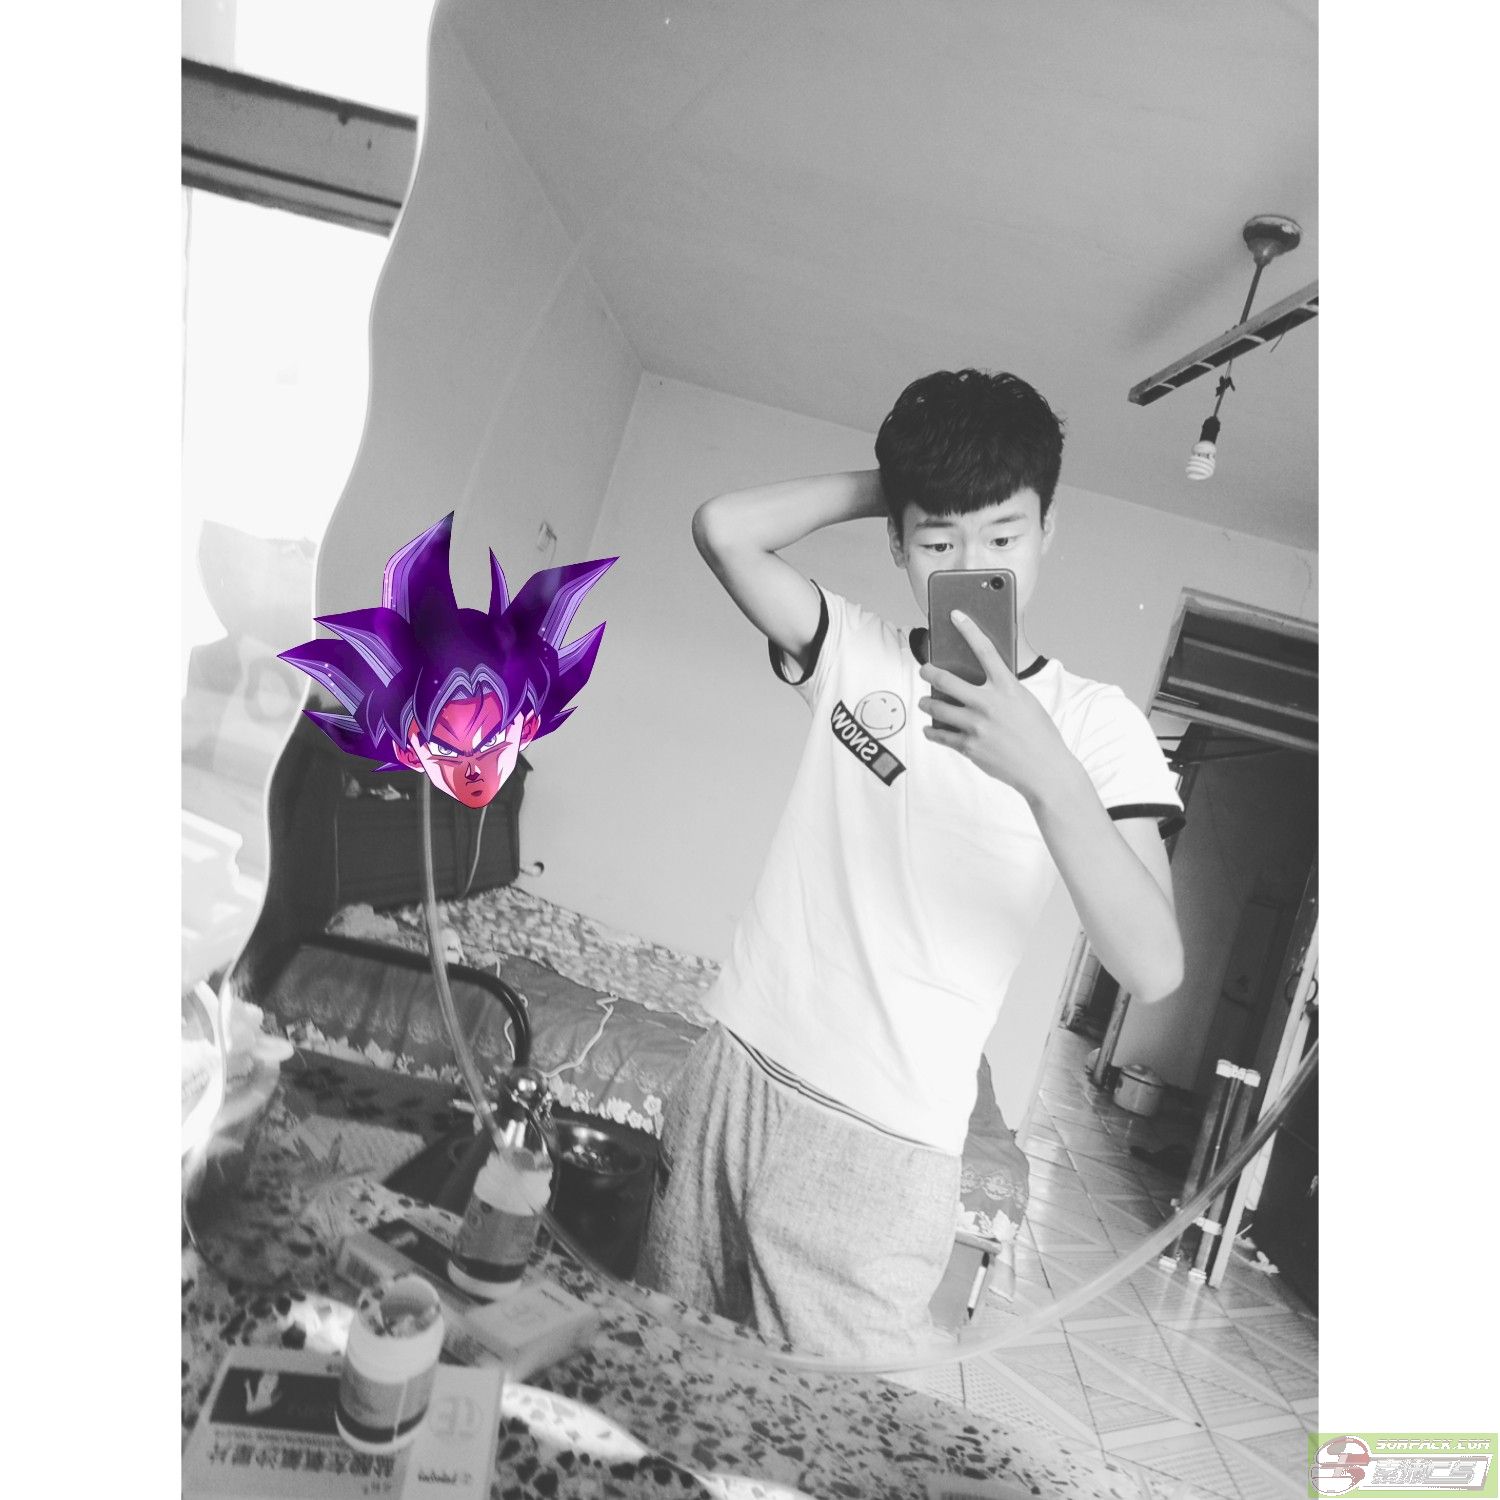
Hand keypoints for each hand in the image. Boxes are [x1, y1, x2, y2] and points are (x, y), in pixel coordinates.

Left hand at [918, 611, 1070, 802]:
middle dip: (929, 672)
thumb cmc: (1039, 734)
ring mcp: (977, 726)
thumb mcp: (1026, 703)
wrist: (1045, 770)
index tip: (955, 615)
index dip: (968, 629)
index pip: (985, 649)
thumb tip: (978, 683)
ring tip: (924, 702)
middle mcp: (989, 703)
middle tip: (924, 670)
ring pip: (937, 708)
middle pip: (946, 680)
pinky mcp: (969, 747)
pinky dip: (933, 731)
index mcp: (1008, 687)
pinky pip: (941, 735)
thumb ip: (1003, 691)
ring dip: (927, 703)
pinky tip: (930, 728)